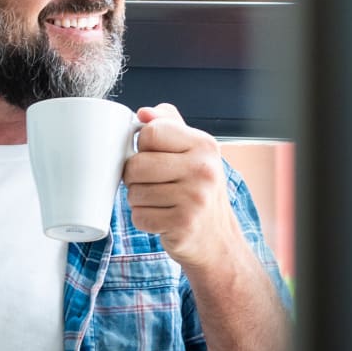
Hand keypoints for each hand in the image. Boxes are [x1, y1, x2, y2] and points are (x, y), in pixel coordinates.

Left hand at [123, 104, 241, 268]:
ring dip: (138, 199)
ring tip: (160, 201)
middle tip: (152, 183)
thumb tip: (143, 113)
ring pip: (134, 192)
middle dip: (134, 176)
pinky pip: (139, 216)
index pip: (150, 132)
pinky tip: (162, 218)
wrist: (217, 238)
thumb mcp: (191, 150)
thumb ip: (167, 124)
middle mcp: (203, 169)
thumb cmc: (196, 188)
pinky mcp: (184, 224)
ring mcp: (195, 198)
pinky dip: (143, 220)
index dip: (142, 146)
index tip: (154, 156)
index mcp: (204, 144)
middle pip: (136, 164)